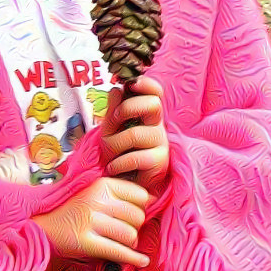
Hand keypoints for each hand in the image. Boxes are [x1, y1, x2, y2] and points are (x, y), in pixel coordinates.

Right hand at [35, 176, 150, 267]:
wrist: (40, 225)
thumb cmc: (72, 210)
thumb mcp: (93, 192)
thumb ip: (119, 193)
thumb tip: (153, 199)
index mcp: (101, 185)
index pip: (140, 196)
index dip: (140, 208)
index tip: (130, 215)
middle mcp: (96, 200)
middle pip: (138, 217)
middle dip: (135, 228)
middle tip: (123, 232)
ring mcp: (90, 221)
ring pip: (130, 235)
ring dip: (129, 244)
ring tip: (121, 243)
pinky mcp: (85, 242)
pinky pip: (118, 252)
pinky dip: (133, 259)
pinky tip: (141, 261)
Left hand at [100, 75, 170, 194]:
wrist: (124, 186)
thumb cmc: (118, 155)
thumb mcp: (109, 131)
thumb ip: (112, 111)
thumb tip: (115, 90)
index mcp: (147, 115)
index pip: (156, 92)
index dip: (147, 84)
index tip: (131, 84)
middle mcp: (158, 126)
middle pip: (154, 104)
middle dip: (127, 109)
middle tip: (114, 121)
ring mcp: (161, 144)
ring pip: (137, 133)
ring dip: (115, 144)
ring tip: (109, 155)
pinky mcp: (160, 163)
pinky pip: (136, 157)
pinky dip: (118, 163)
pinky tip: (113, 168)